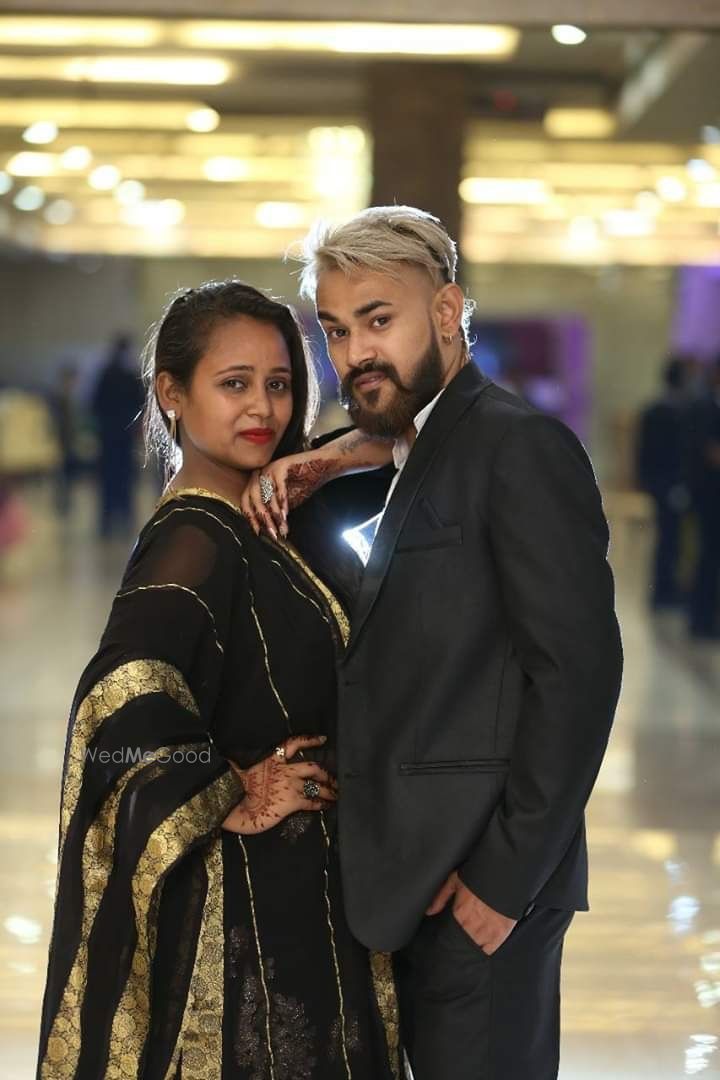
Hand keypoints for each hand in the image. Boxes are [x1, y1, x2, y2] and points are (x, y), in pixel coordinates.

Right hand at [221, 734, 336, 834]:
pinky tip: (326, 805)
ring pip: (316, 784)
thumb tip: (264, 767)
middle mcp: (285, 771)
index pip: (294, 744)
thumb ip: (261, 766)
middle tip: (334, 778)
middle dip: (325, 773)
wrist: (233, 803)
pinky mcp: (293, 802)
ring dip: (329, 790)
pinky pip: (313, 801)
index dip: (310, 740)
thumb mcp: (248, 770)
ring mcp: (290, 786)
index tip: (323, 738)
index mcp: (273, 760)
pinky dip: (322, 803)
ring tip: (336, 794)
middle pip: (312, 767)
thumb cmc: (236, 788)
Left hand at [240, 454, 339, 538]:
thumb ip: (278, 512)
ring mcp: (270, 469)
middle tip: (272, 532)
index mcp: (258, 484)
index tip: (259, 533)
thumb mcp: (287, 501)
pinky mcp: (281, 466)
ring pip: (267, 494)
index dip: (252, 519)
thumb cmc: (303, 484)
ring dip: (275, 512)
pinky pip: (280, 487)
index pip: (247, 503)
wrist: (320, 465)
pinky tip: (286, 513)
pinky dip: (283, 501)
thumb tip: (275, 531)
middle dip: (264, 518)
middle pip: (255, 499)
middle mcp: (260, 476)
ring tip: (281, 525)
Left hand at [426, 871, 517, 955]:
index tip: (451, 937)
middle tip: (464, 935)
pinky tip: (485, 941)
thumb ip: (441, 897)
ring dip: (473, 944)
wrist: (502, 874)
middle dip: (462, 941)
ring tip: (474, 938)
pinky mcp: (501, 933)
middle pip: (463, 943)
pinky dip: (486, 948)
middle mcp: (472, 926)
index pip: (451, 936)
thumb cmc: (479, 875)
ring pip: (475, 948)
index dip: (450, 938)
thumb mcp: (455, 880)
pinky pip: (490, 950)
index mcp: (460, 914)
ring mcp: (487, 931)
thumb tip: (430, 911)